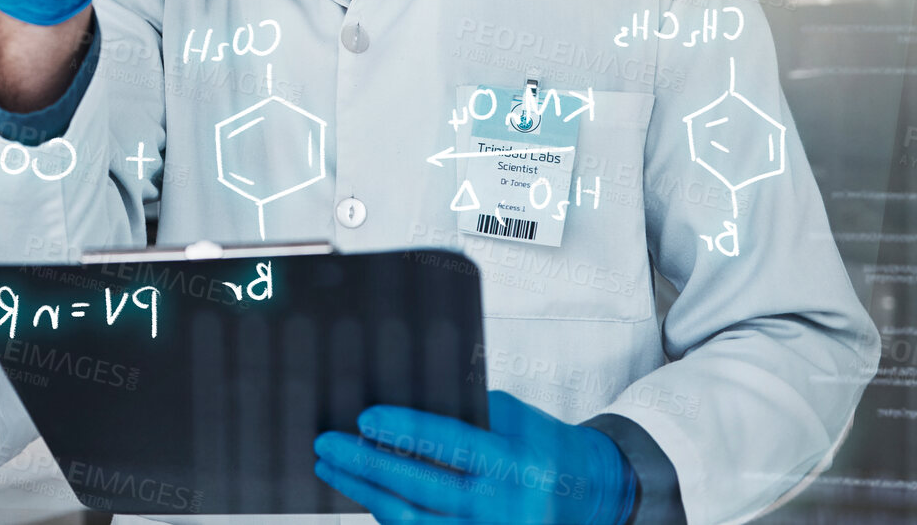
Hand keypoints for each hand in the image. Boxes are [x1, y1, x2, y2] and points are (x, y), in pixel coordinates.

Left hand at [312, 390, 637, 524]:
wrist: (589, 494)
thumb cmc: (544, 445)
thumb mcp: (514, 418)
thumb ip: (465, 412)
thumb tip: (400, 403)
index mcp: (514, 462)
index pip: (449, 444)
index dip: (403, 432)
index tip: (363, 418)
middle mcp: (501, 506)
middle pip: (419, 487)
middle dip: (365, 465)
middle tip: (327, 444)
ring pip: (412, 520)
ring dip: (365, 493)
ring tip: (332, 469)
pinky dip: (389, 517)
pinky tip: (364, 496)